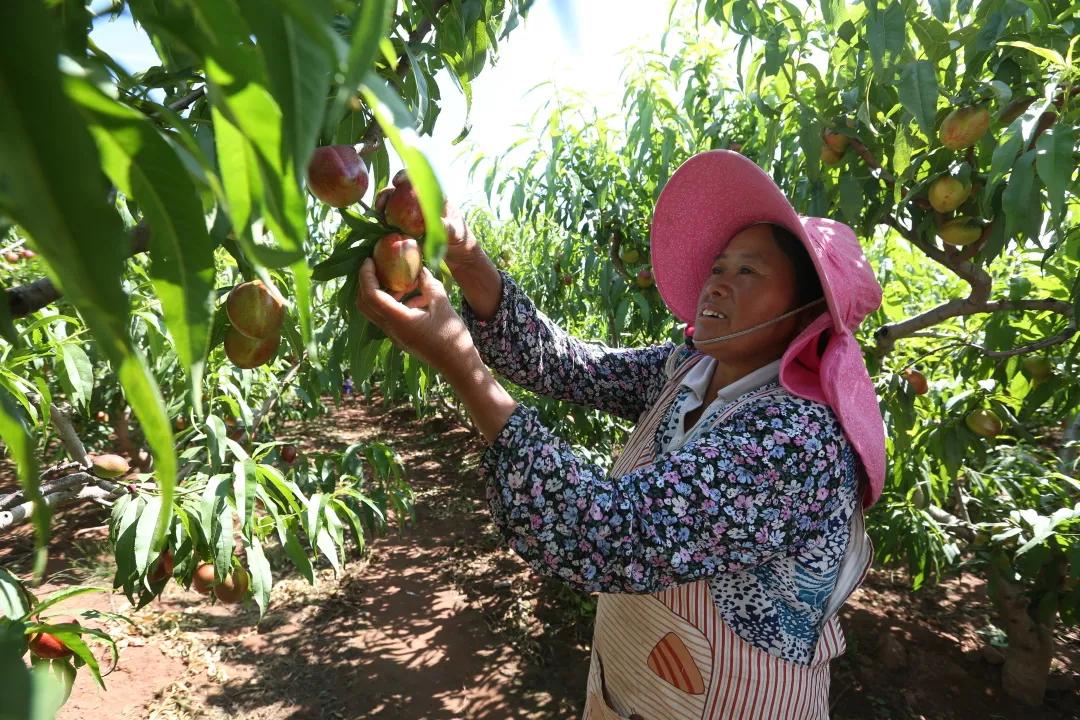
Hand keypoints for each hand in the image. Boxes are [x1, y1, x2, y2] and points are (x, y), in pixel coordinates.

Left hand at [354, 258, 478, 379]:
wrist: (457, 365)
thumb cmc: (452, 337)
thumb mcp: (443, 305)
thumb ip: (429, 285)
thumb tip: (420, 269)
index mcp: (399, 320)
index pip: (371, 295)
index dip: (366, 276)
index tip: (369, 259)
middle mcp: (391, 329)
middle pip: (365, 303)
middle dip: (366, 282)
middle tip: (376, 266)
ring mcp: (394, 335)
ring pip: (375, 310)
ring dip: (381, 292)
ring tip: (401, 280)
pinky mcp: (400, 337)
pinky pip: (388, 316)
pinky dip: (393, 302)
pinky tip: (415, 297)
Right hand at [374, 170, 477, 266]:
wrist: (456, 251)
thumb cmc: (459, 237)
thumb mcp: (455, 232)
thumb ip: (446, 227)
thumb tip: (435, 223)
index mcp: (432, 193)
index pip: (415, 178)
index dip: (404, 176)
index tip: (397, 182)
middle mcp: (417, 199)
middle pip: (397, 190)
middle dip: (386, 194)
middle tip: (381, 205)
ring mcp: (409, 212)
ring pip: (390, 204)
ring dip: (382, 208)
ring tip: (380, 218)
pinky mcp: (404, 225)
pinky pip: (391, 220)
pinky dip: (384, 221)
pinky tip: (382, 227)